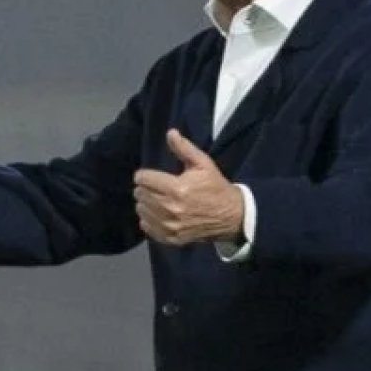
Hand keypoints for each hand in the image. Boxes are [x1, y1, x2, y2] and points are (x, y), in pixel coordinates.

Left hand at [134, 129, 243, 244]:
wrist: (230, 216)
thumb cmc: (215, 187)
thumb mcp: (203, 164)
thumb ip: (184, 148)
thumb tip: (170, 133)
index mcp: (177, 188)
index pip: (144, 179)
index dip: (144, 175)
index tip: (150, 175)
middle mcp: (171, 208)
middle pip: (140, 194)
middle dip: (144, 188)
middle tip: (155, 186)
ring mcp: (171, 226)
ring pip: (141, 210)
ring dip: (145, 203)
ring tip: (157, 199)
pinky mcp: (171, 238)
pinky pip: (147, 227)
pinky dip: (148, 219)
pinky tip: (157, 213)